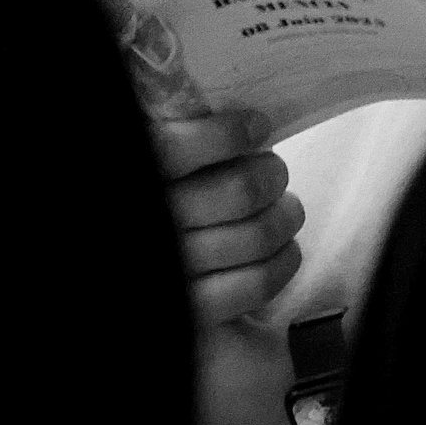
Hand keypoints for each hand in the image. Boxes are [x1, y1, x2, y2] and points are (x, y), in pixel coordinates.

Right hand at [154, 110, 304, 325]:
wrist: (146, 260)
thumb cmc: (155, 194)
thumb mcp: (146, 155)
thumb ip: (168, 137)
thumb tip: (225, 113)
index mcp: (139, 175)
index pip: (178, 149)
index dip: (227, 134)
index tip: (257, 124)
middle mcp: (155, 222)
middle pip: (237, 191)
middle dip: (270, 175)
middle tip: (275, 170)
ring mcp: (176, 268)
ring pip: (256, 236)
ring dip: (285, 216)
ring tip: (286, 207)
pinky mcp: (196, 311)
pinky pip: (256, 284)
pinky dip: (283, 263)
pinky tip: (284, 248)